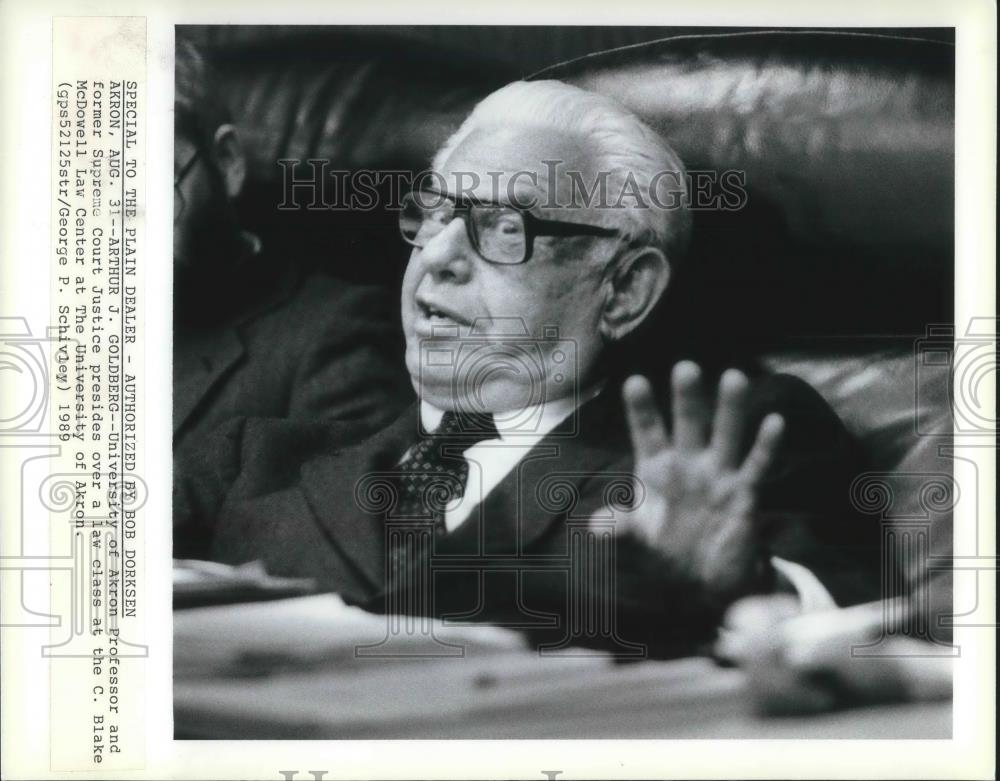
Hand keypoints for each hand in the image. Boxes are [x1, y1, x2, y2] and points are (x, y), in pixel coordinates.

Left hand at [616, 361, 784, 604]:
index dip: (642, 410)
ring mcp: (718, 473)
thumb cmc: (668, 545)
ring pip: (725, 434)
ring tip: (733, 377)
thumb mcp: (640, 535)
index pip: (648, 432)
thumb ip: (620, 526)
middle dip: (686, 399)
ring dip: (730, 409)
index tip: (635, 382)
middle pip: (688, 424)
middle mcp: (689, 462)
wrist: (705, 575)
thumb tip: (594, 527)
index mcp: (658, 467)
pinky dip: (765, 445)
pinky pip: (756, 465)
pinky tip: (774, 422)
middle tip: (685, 367)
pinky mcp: (744, 491)